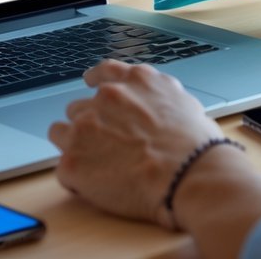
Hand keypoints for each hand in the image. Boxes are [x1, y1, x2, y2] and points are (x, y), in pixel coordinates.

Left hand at [48, 60, 220, 228]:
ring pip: (62, 133)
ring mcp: (85, 127)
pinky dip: (77, 179)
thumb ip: (158, 98)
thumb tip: (153, 109)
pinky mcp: (73, 160)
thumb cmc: (197, 148)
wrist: (190, 175)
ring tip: (101, 168)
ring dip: (77, 147)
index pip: (105, 72)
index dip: (95, 80)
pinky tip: (99, 187)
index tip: (90, 83)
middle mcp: (106, 97)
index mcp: (135, 81)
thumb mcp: (184, 104)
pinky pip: (64, 169)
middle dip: (90, 126)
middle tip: (109, 148)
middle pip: (79, 108)